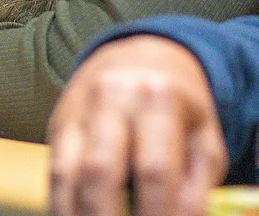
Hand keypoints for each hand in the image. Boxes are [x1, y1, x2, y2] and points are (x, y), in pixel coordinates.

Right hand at [47, 36, 227, 215]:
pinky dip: (63, 209)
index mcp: (159, 98)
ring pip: (67, 175)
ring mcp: (78, 111)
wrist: (138, 58)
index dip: (159, 215)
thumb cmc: (177, 107)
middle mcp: (112, 98)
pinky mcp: (58, 126)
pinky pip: (53, 175)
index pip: (155, 170)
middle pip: (100, 172)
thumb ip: (199, 184)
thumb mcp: (204, 136)